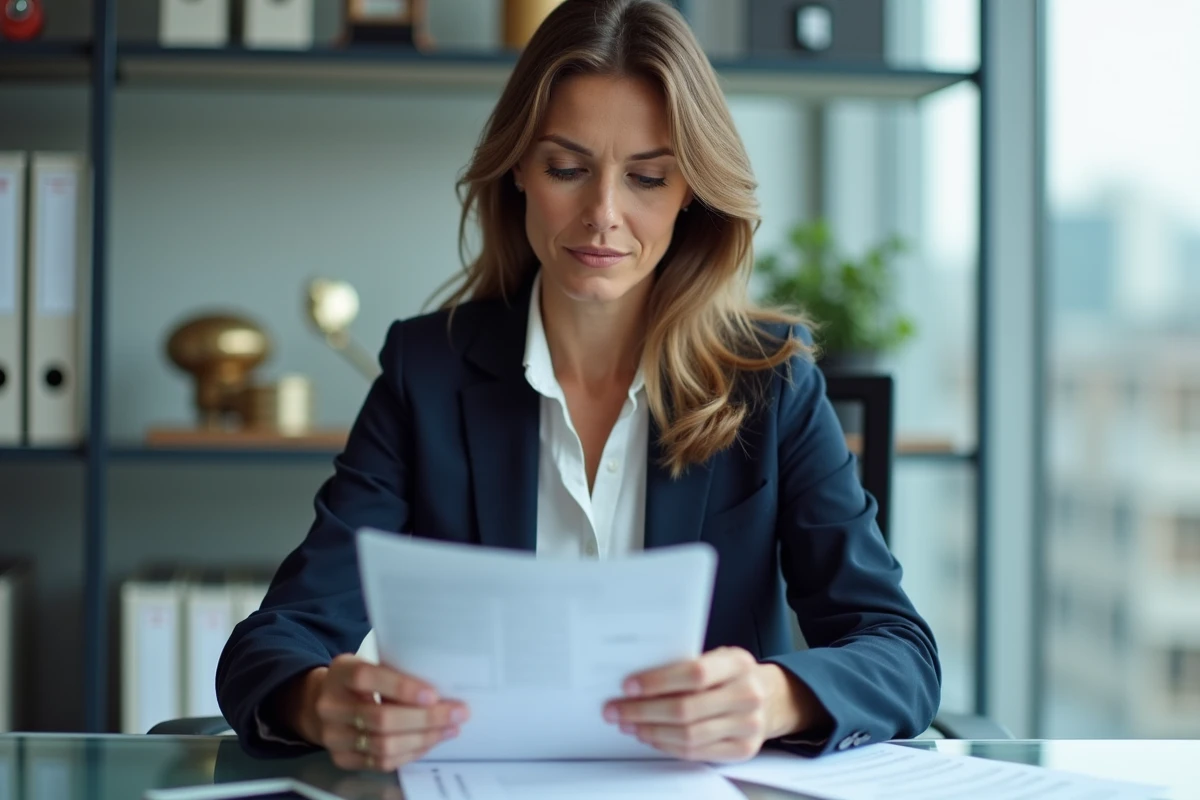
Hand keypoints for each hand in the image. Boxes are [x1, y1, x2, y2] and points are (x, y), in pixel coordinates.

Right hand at [285, 655, 469, 771]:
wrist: (321, 703)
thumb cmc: (358, 681)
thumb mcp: (370, 664)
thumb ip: (396, 672)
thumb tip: (442, 690)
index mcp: (340, 672)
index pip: (367, 678)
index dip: (401, 687)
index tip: (433, 695)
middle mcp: (331, 706)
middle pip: (380, 718)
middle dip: (425, 718)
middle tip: (456, 713)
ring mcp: (333, 736)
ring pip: (383, 745)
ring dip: (423, 739)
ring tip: (449, 729)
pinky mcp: (341, 758)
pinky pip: (381, 762)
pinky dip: (410, 753)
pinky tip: (429, 741)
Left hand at [603, 647, 817, 762]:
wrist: (771, 698)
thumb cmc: (732, 674)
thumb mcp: (718, 658)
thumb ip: (687, 664)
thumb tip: (637, 679)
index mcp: (738, 663)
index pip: (694, 674)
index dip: (658, 681)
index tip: (628, 686)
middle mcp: (747, 695)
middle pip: (686, 709)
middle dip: (643, 711)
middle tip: (616, 710)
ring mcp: (748, 726)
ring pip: (688, 735)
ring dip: (650, 731)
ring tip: (628, 724)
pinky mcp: (742, 750)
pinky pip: (696, 752)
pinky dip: (667, 745)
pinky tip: (650, 736)